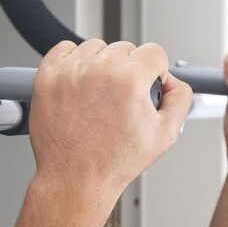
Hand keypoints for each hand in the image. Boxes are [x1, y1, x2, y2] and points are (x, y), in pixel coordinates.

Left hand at [29, 39, 192, 198]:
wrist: (75, 178)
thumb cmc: (113, 162)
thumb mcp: (164, 135)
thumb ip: (180, 99)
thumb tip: (174, 82)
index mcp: (129, 80)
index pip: (153, 52)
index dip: (155, 70)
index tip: (148, 82)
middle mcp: (98, 70)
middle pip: (125, 48)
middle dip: (129, 69)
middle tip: (122, 97)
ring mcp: (70, 72)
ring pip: (95, 47)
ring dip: (101, 64)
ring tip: (100, 93)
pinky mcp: (47, 76)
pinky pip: (64, 50)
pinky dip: (72, 61)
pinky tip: (79, 84)